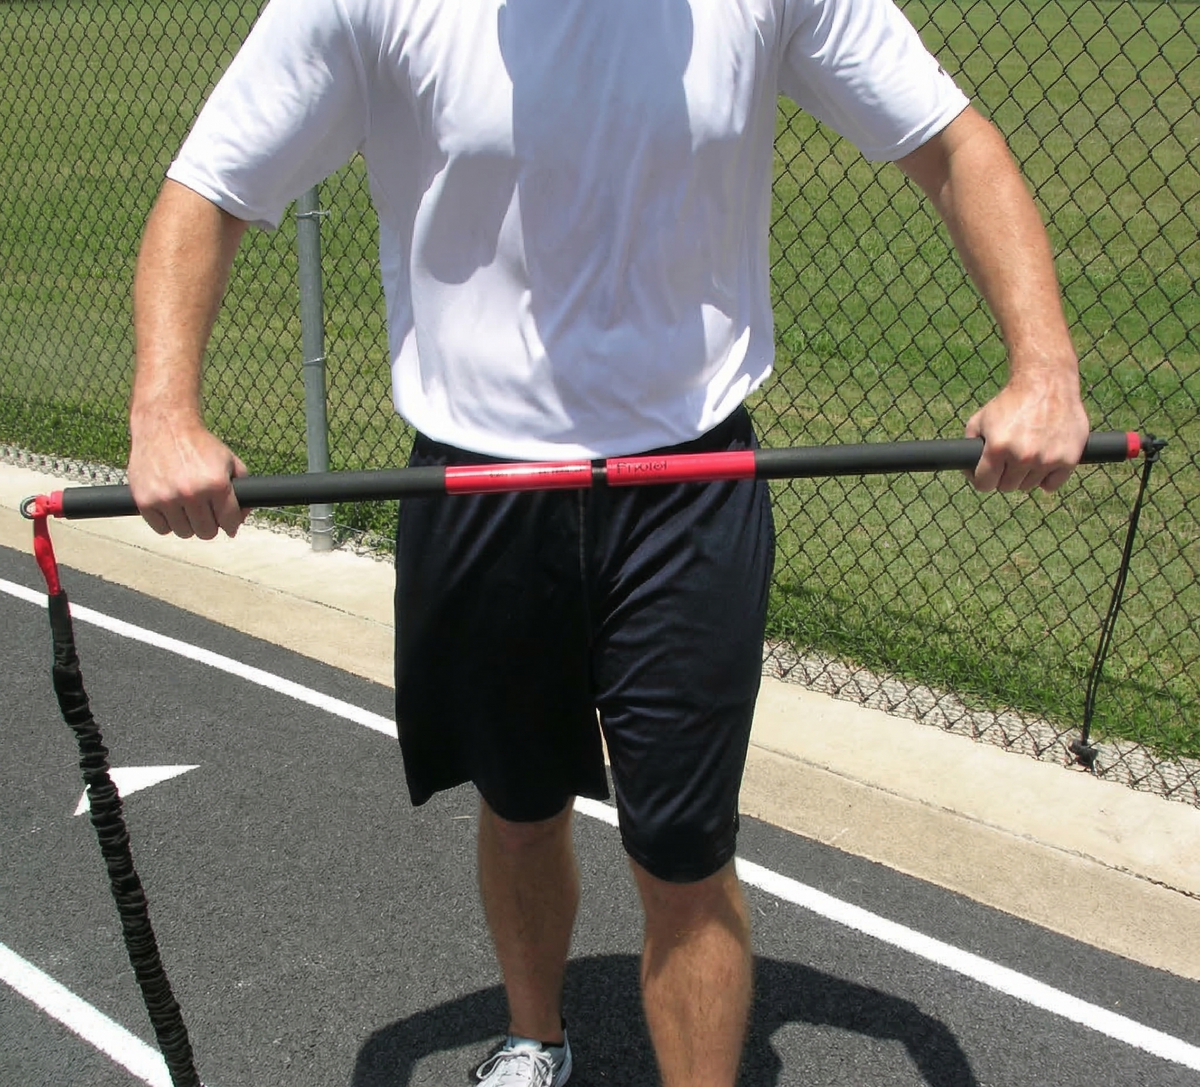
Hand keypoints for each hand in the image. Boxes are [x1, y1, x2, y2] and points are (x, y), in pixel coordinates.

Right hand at [127, 416, 247, 538]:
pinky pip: (162, 529)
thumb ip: (242, 488)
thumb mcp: (229, 460)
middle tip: (206, 513)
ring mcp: (166, 498)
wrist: (164, 425)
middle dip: (210, 524)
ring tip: (188, 507)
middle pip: (207, 532)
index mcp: (216, 484)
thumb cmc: (199, 445)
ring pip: (185, 533)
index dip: (231, 523)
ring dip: (188, 524)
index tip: (227, 522)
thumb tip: (241, 519)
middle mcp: (191, 493)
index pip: (229, 522)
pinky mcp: (145, 501)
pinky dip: (168, 522)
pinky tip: (171, 508)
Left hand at [964, 374, 1089, 492]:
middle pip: (1007, 486)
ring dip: (1025, 475)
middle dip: (1004, 475)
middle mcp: (1023, 456)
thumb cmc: (1011, 402)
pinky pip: (1052, 484)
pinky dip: (1046, 478)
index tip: (986, 474)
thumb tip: (968, 468)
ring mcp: (1047, 459)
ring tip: (1026, 455)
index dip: (982, 479)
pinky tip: (1042, 464)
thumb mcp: (980, 419)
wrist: (1047, 383)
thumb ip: (970, 444)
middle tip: (1008, 460)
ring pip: (1029, 486)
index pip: (984, 484)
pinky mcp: (1068, 459)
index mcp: (998, 448)